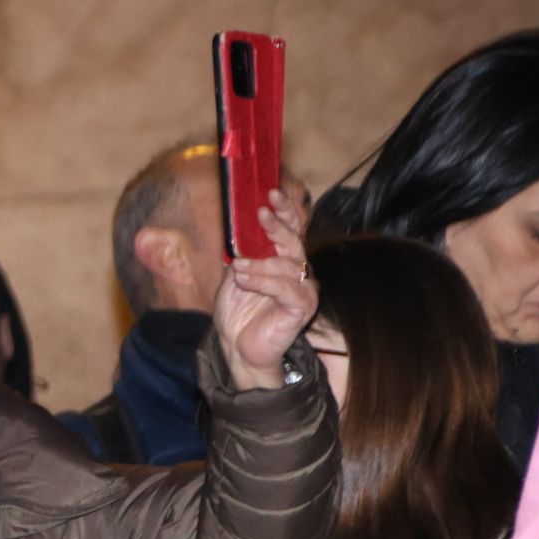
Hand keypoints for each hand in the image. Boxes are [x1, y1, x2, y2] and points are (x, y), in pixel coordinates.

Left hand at [213, 188, 316, 390]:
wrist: (236, 346)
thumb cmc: (237, 312)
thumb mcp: (235, 277)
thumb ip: (243, 255)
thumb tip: (240, 231)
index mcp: (284, 261)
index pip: (291, 230)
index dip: (285, 211)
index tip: (271, 193)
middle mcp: (298, 272)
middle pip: (294, 242)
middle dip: (277, 226)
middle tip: (261, 214)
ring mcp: (304, 290)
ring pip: (286, 265)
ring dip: (258, 264)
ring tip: (237, 269)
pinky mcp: (303, 308)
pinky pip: (285, 287)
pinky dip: (262, 281)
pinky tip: (245, 281)